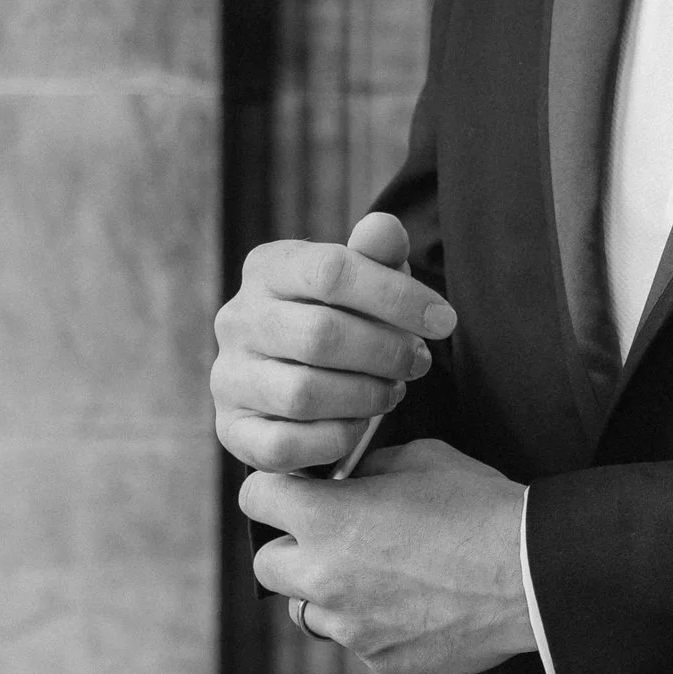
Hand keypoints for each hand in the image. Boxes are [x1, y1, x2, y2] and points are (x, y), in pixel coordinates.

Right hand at [212, 210, 456, 473]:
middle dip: (386, 352)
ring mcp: (228, 377)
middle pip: (321, 336)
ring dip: (365, 396)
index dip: (397, 296)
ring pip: (304, 394)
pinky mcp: (232, 429)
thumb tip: (385, 229)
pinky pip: (286, 444)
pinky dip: (334, 438)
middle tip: (419, 362)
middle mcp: (237, 320)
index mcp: (268, 268)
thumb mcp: (363, 280)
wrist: (294, 376)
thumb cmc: (340, 318)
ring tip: (392, 391)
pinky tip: (358, 424)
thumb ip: (377, 254)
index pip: (332, 271)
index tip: (444, 321)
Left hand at [243, 439, 537, 673]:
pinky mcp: (379, 658)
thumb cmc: (481, 508)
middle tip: (330, 538)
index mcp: (326, 517)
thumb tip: (350, 479)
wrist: (531, 575)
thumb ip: (368, 469)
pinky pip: (355, 639)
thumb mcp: (420, 458)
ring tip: (373, 576)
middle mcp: (324, 575)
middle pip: (266, 564)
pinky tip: (412, 603)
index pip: (255, 499)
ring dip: (326, 592)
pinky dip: (370, 623)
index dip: (273, 490)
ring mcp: (350, 625)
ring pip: (306, 610)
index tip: (292, 492)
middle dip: (291, 548)